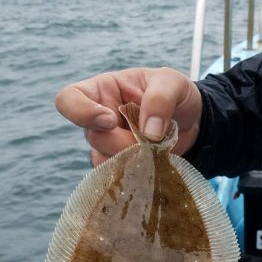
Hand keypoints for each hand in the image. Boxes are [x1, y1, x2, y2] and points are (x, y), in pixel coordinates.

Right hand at [55, 67, 202, 165]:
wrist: (193, 122)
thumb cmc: (176, 94)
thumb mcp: (173, 83)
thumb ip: (160, 99)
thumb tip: (148, 133)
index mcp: (103, 90)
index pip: (68, 99)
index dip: (81, 112)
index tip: (109, 120)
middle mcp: (99, 119)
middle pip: (93, 137)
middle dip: (122, 143)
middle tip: (151, 141)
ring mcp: (108, 145)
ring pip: (104, 161)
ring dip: (133, 160)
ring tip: (158, 150)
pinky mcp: (121, 166)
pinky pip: (117, 178)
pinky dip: (138, 174)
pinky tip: (155, 165)